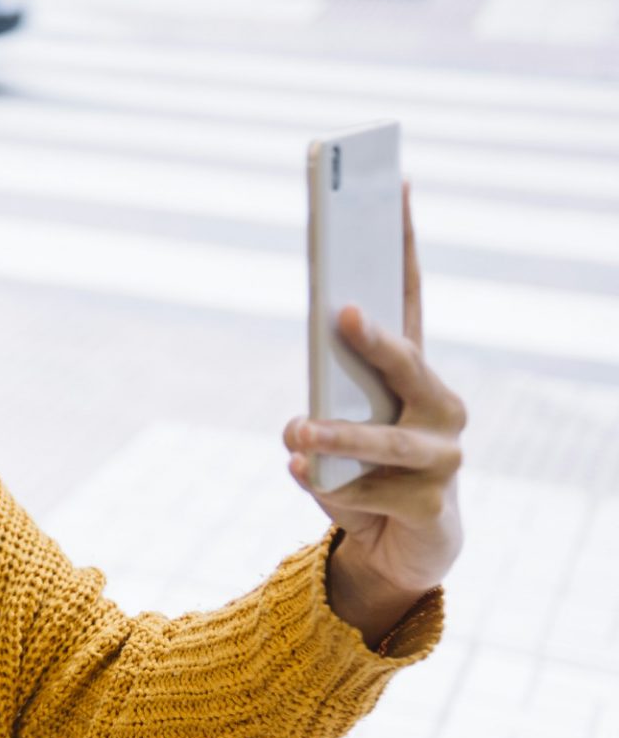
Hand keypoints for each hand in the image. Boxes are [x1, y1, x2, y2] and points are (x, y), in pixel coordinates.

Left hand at [284, 179, 466, 614]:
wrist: (400, 547)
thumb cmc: (362, 470)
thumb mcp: (338, 430)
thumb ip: (326, 412)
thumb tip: (300, 427)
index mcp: (415, 375)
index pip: (410, 299)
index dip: (402, 246)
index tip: (395, 190)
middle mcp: (441, 407)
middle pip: (407, 363)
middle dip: (375, 339)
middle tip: (343, 314)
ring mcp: (443, 457)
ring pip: (382, 437)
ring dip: (336, 433)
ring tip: (295, 430)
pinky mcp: (430, 505)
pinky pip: (364, 490)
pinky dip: (325, 485)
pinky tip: (302, 474)